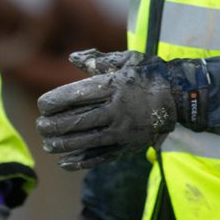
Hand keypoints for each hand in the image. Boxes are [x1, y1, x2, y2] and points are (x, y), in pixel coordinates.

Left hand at [37, 49, 181, 168]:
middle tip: (39, 126)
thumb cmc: (149, 74)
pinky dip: (82, 161)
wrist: (180, 98)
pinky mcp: (129, 146)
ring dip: (64, 144)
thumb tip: (72, 58)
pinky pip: (102, 157)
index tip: (42, 105)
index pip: (78, 95)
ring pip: (87, 141)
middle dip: (55, 125)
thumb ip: (98, 60)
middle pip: (79, 120)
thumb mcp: (126, 60)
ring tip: (47, 144)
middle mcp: (117, 110)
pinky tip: (65, 162)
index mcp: (114, 87)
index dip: (56, 101)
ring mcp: (123, 131)